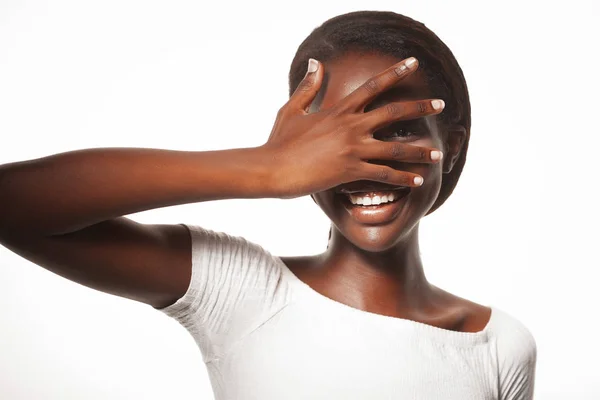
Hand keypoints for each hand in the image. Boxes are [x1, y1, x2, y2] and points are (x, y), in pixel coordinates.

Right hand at [262, 56, 444, 198]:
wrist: (272, 168)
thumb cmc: (279, 141)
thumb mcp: (292, 110)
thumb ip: (308, 87)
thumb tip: (316, 63)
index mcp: (339, 110)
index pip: (373, 86)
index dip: (395, 72)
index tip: (413, 63)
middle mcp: (351, 126)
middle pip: (394, 112)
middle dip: (420, 107)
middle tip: (440, 104)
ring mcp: (352, 148)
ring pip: (395, 147)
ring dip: (419, 150)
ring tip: (438, 154)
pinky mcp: (350, 170)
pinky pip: (383, 175)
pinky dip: (402, 177)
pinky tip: (418, 180)